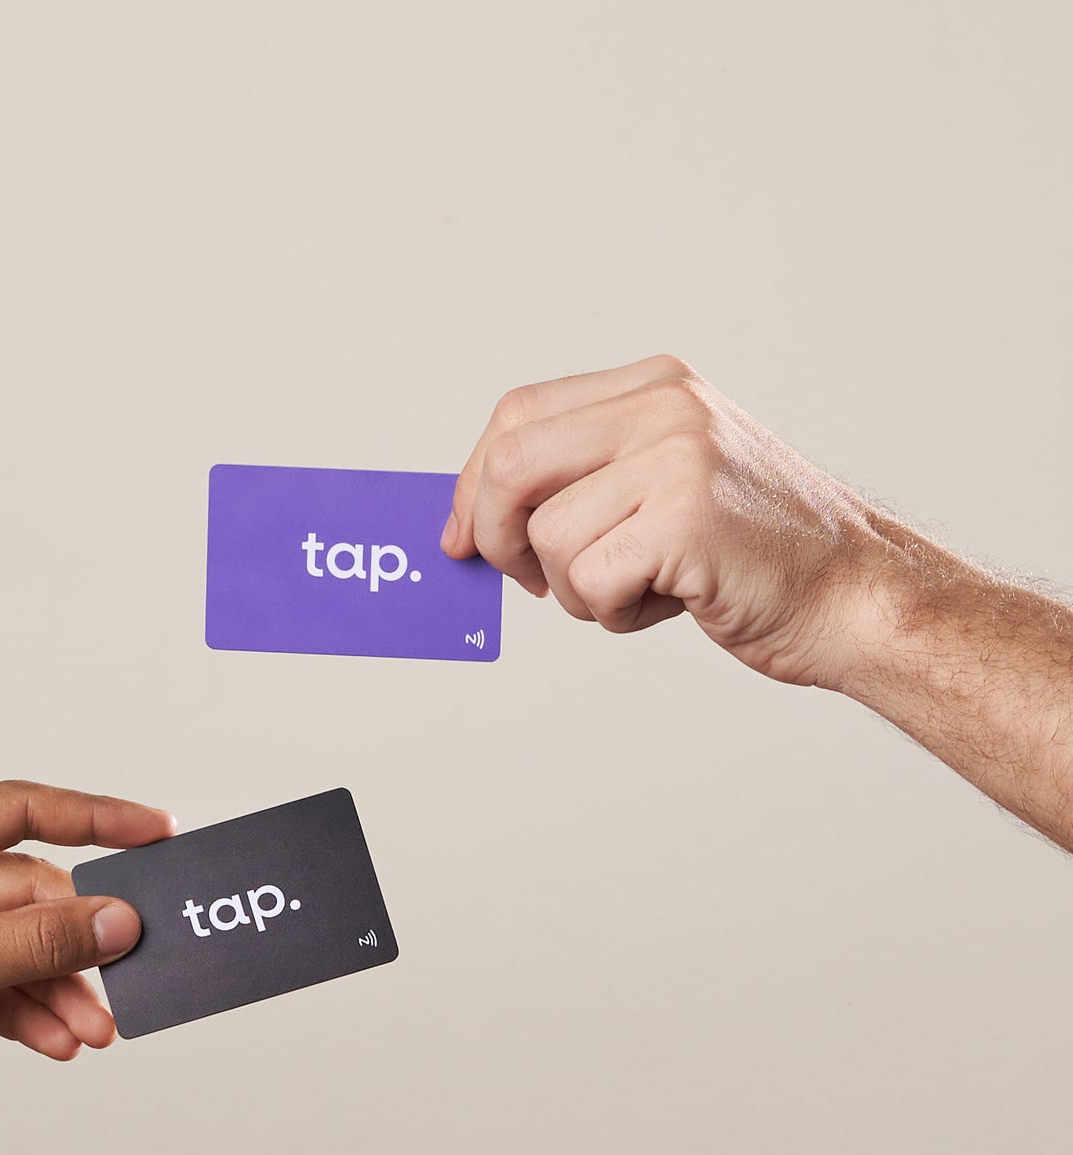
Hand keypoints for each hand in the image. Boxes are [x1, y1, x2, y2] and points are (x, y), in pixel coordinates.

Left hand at [442, 356, 910, 688]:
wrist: (852, 592)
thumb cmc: (752, 553)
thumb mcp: (666, 482)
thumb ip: (585, 478)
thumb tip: (471, 520)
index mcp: (654, 384)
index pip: (517, 415)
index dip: (471, 483)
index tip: (460, 538)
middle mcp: (664, 405)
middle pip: (511, 464)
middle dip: (494, 537)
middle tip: (528, 581)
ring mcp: (677, 457)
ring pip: (548, 537)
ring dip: (575, 590)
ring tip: (641, 588)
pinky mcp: (685, 519)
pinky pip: (588, 579)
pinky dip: (612, 611)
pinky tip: (669, 602)